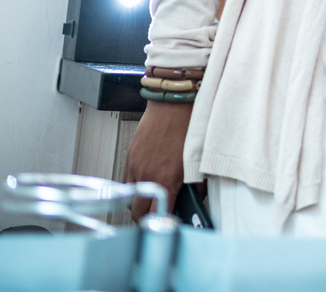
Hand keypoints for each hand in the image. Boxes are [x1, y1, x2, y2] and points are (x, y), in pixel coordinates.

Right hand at [123, 101, 192, 220]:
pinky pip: (127, 178)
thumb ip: (196, 182)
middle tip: (157, 215)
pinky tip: (148, 178)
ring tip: (152, 196)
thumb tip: (197, 196)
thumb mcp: (198, 159)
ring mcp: (135, 165)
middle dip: (145, 217)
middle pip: (136, 211)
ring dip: (138, 200)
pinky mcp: (130, 155)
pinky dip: (135, 183)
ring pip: (129, 195)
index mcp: (164, 179)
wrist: (173, 103)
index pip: (156, 214)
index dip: (161, 222)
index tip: (168, 222)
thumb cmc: (188, 125)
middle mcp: (146, 175)